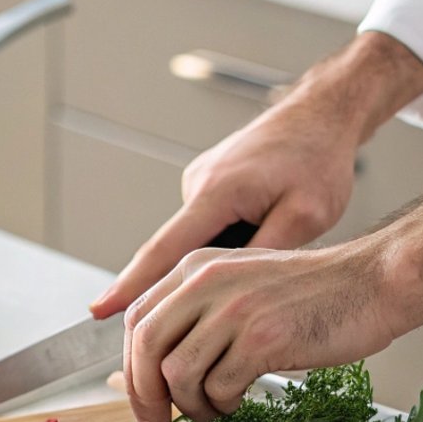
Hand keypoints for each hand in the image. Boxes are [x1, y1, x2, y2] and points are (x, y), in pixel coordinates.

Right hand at [91, 101, 358, 320]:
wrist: (322, 112)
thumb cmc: (318, 158)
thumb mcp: (307, 214)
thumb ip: (263, 254)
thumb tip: (225, 292)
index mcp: (217, 192)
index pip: (163, 250)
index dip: (130, 285)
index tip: (101, 310)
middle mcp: (199, 184)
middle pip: (174, 250)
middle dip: (174, 285)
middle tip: (195, 305)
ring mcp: (201, 180)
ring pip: (198, 237)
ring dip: (218, 255)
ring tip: (267, 240)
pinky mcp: (210, 180)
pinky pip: (210, 221)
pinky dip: (227, 237)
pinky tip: (263, 226)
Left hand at [119, 183, 422, 421]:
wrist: (374, 282)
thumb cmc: (312, 293)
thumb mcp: (242, 284)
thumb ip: (199, 311)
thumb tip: (157, 368)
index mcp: (196, 267)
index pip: (136, 318)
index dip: (130, 366)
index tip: (141, 398)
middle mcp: (207, 282)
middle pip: (146, 346)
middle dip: (144, 394)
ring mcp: (234, 309)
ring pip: (178, 372)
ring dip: (190, 405)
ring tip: (213, 410)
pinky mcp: (262, 338)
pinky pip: (218, 387)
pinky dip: (221, 405)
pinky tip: (239, 402)